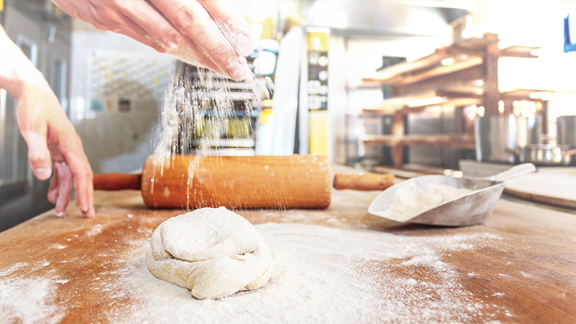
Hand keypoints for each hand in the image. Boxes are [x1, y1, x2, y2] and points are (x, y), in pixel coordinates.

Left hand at [17, 80, 94, 217]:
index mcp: (71, 144)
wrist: (33, 91)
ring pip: (70, 176)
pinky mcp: (57, 148)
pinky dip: (58, 184)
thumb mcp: (32, 130)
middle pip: (82, 176)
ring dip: (67, 193)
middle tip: (86, 215)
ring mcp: (65, 149)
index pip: (82, 173)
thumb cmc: (34, 107)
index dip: (84, 192)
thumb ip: (37, 153)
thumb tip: (45, 177)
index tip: (85, 208)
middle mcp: (72, 148)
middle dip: (84, 196)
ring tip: (60, 212)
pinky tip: (52, 196)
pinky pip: (61, 170)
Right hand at [52, 0, 253, 79]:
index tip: (246, 41)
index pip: (202, 0)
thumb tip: (222, 12)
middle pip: (189, 21)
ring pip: (167, 38)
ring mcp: (119, 5)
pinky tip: (191, 56)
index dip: (227, 22)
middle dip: (218, 49)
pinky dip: (172, 50)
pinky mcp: (105, 18)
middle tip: (238, 68)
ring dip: (198, 57)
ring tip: (222, 68)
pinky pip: (146, 39)